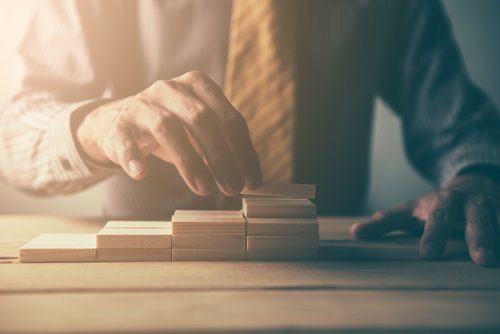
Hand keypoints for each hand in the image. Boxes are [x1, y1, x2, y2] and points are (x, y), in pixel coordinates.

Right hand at [76, 71, 261, 195]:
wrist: (120, 121)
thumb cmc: (173, 130)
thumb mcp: (200, 132)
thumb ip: (224, 148)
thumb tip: (250, 181)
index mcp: (198, 86)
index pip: (229, 118)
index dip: (244, 152)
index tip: (253, 182)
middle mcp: (170, 89)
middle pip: (202, 119)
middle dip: (221, 157)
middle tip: (233, 189)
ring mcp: (142, 105)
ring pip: (167, 127)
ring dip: (189, 161)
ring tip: (205, 189)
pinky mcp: (118, 125)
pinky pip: (124, 140)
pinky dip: (132, 156)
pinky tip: (141, 174)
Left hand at [351, 173, 499, 266]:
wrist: (472, 185)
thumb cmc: (435, 206)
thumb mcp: (410, 211)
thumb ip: (385, 222)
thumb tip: (354, 233)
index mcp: (442, 204)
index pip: (435, 220)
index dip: (432, 236)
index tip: (428, 255)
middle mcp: (469, 206)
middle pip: (476, 221)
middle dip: (479, 238)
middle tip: (482, 261)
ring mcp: (492, 210)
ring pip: (499, 223)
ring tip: (499, 261)